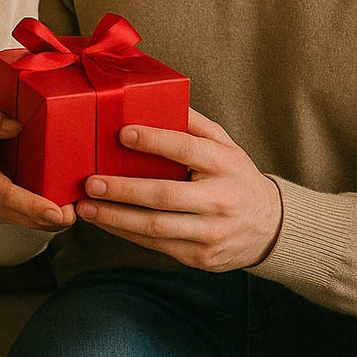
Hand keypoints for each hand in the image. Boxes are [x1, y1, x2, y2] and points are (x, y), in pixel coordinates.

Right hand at [0, 106, 75, 230]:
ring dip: (41, 220)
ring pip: (12, 219)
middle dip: (46, 218)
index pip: (2, 191)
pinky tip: (49, 212)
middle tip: (75, 214)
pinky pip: (7, 218)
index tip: (56, 210)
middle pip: (13, 212)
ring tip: (70, 213)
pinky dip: (28, 217)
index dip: (31, 204)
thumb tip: (19, 125)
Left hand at [76, 108, 282, 271]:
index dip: (153, 141)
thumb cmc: (236, 178)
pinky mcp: (200, 257)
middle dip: (122, 190)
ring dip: (115, 217)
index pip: (185, 149)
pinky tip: (106, 222)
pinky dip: (126, 233)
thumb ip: (194, 124)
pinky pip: (156, 245)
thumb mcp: (226, 145)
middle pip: (164, 196)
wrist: (270, 227)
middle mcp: (219, 200)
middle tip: (91, 182)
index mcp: (225, 165)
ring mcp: (210, 233)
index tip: (122, 134)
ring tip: (87, 207)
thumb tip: (158, 100)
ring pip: (155, 227)